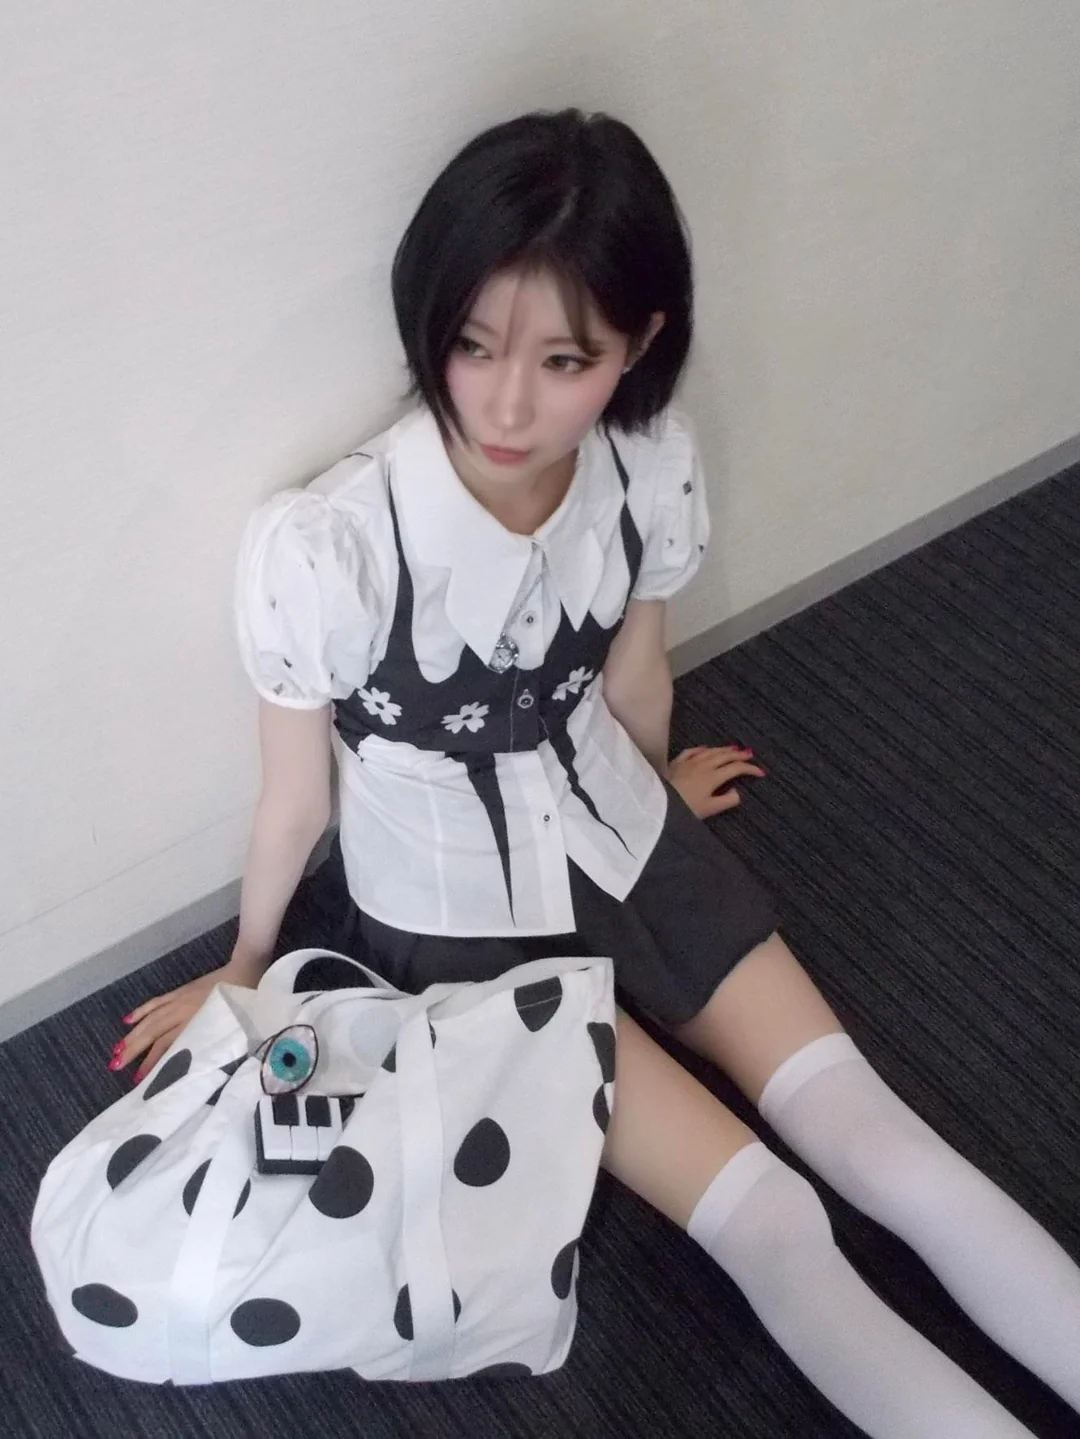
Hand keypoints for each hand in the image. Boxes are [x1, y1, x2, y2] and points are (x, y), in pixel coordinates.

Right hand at [110, 951, 262, 1082]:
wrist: (245, 969)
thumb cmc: (243, 1002)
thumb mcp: (232, 1026)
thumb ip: (215, 1042)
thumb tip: (202, 1064)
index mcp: (199, 1020)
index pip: (169, 1044)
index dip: (154, 1061)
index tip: (141, 1079)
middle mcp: (184, 1010)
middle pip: (154, 1031)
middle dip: (134, 1049)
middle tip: (115, 1065)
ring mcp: (180, 999)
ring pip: (151, 1019)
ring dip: (133, 1034)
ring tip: (117, 1051)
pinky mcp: (180, 991)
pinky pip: (157, 1002)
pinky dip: (142, 1011)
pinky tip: (128, 1021)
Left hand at [668, 744, 766, 818]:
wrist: (658, 802)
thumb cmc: (684, 807)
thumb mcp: (709, 809)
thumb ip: (726, 801)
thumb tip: (737, 792)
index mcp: (713, 776)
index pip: (736, 768)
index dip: (750, 769)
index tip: (760, 772)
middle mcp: (703, 765)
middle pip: (725, 756)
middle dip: (739, 754)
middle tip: (750, 754)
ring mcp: (689, 761)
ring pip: (710, 751)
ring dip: (724, 749)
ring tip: (733, 748)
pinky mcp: (677, 762)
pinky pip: (693, 751)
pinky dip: (703, 749)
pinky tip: (705, 748)